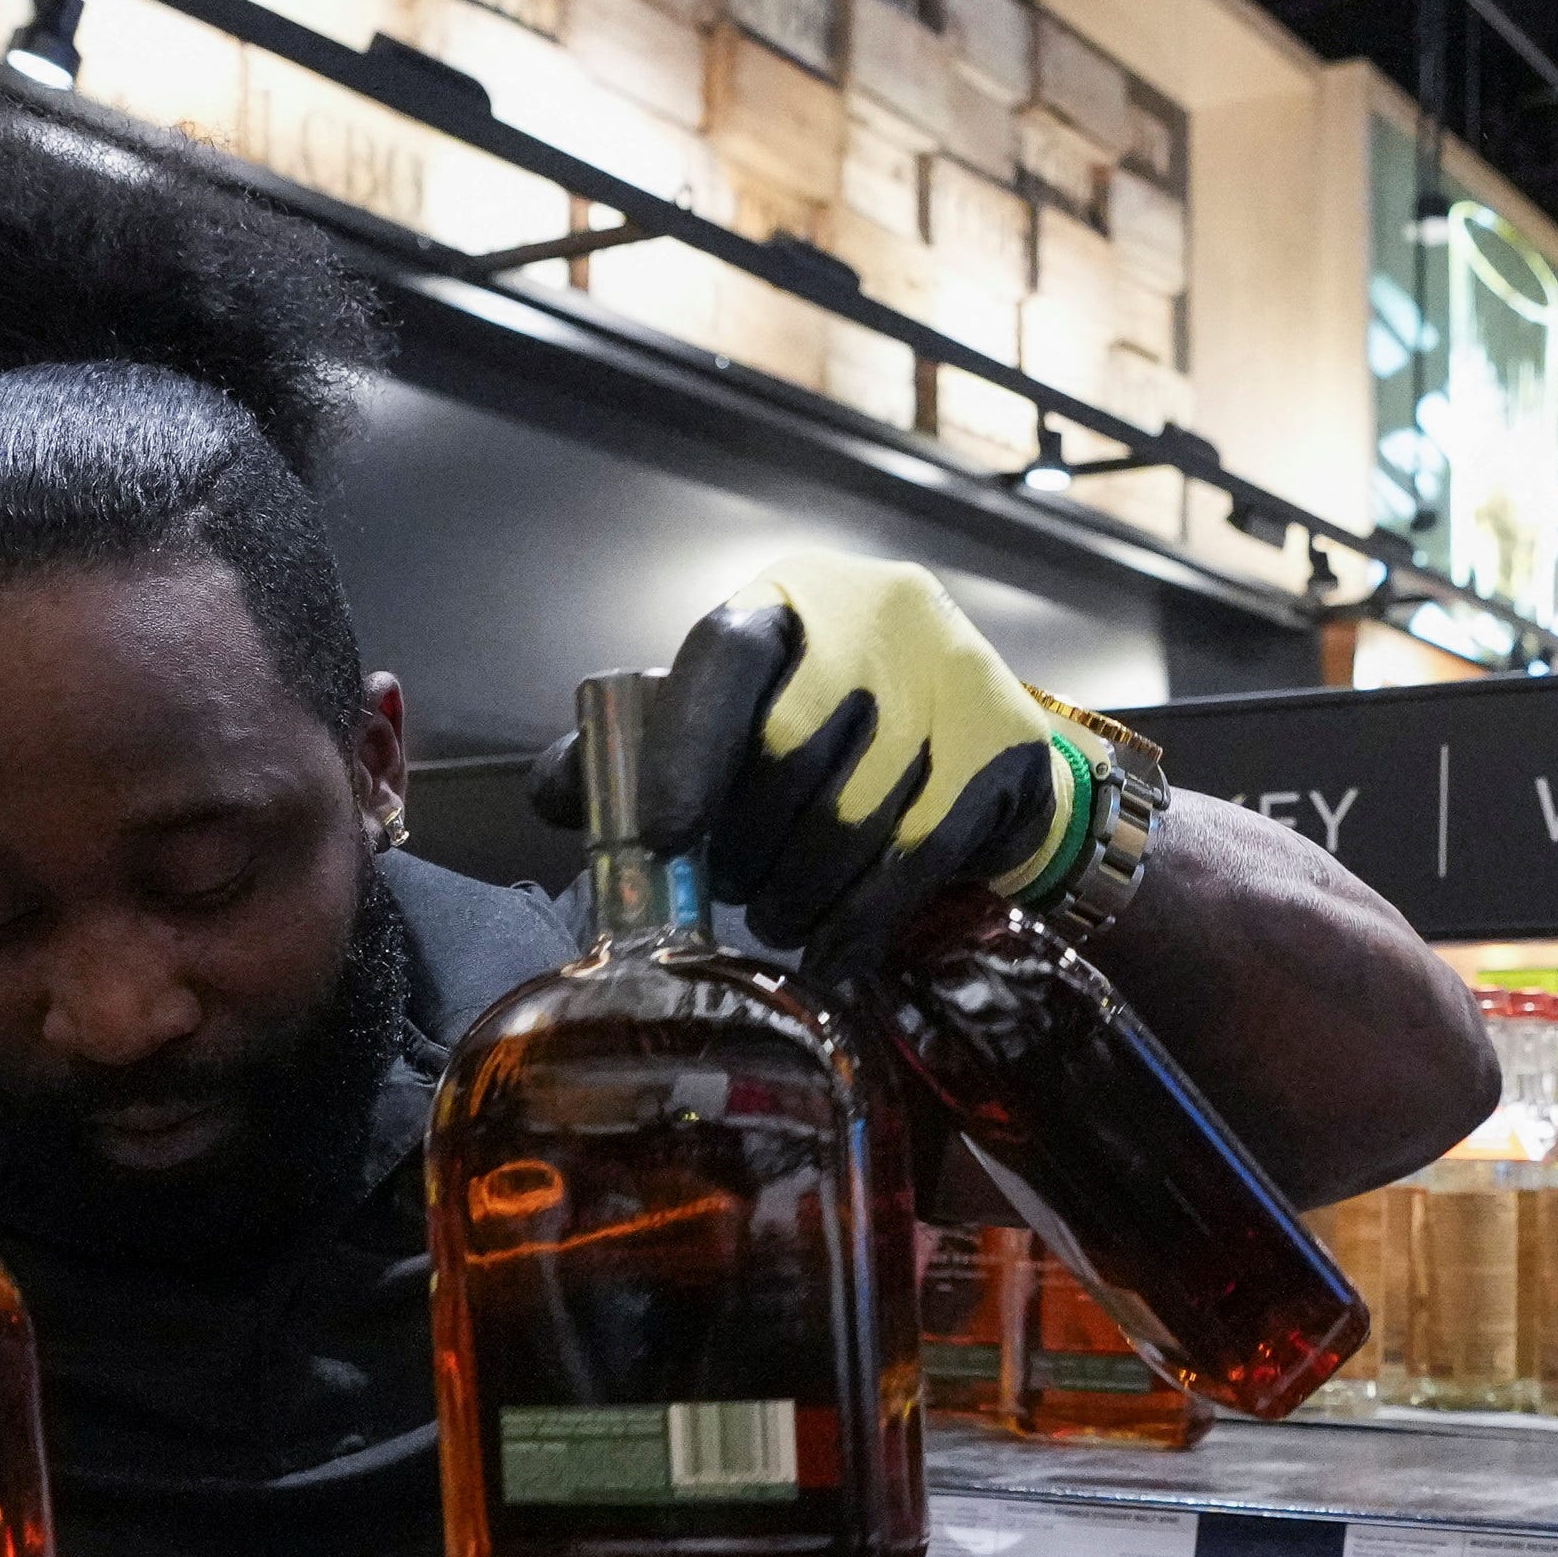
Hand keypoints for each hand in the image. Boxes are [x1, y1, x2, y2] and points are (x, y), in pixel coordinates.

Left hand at [526, 550, 1096, 986]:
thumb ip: (635, 757)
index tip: (666, 838)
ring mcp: (951, 674)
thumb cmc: (826, 747)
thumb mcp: (729, 732)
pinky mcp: (1003, 743)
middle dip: (749, 852)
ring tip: (782, 919)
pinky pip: (916, 858)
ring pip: (852, 820)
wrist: (976, 761)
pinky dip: (863, 922)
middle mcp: (878, 617)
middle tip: (735, 892)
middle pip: (788, 757)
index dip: (688, 751)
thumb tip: (554, 791)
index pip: (726, 656)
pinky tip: (834, 955)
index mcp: (791, 601)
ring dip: (802, 897)